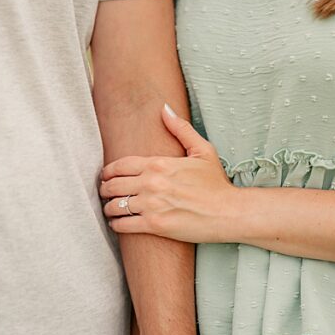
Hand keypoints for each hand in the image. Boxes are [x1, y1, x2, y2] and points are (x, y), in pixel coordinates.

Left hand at [99, 104, 238, 243]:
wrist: (229, 212)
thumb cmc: (217, 184)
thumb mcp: (203, 151)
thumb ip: (181, 129)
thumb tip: (164, 109)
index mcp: (159, 164)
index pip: (120, 165)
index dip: (108, 171)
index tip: (106, 176)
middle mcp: (151, 183)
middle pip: (112, 185)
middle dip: (105, 189)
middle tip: (106, 192)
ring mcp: (151, 205)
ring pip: (114, 205)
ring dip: (109, 208)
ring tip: (111, 209)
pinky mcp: (154, 225)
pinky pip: (122, 224)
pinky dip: (116, 224)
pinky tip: (119, 223)